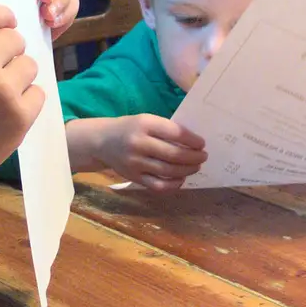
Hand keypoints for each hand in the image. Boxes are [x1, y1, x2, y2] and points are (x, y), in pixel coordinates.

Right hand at [0, 4, 41, 266]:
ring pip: (30, 65)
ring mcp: (1, 90)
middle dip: (8, 53)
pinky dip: (25, 102)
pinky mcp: (19, 116)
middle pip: (15, 38)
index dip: (1, 19)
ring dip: (18, 77)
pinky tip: (3, 116)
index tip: (4, 27)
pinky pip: (38, 93)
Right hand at [69, 115, 207, 191]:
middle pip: (173, 154)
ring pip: (168, 171)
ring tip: (195, 167)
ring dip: (187, 170)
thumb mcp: (146, 121)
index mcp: (144, 124)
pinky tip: (180, 179)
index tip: (202, 144)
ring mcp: (135, 162)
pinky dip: (173, 184)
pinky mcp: (133, 177)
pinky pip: (158, 185)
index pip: (175, 133)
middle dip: (193, 157)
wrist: (102, 141)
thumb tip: (194, 144)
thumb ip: (166, 130)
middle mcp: (139, 143)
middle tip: (203, 157)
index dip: (192, 140)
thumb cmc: (131, 129)